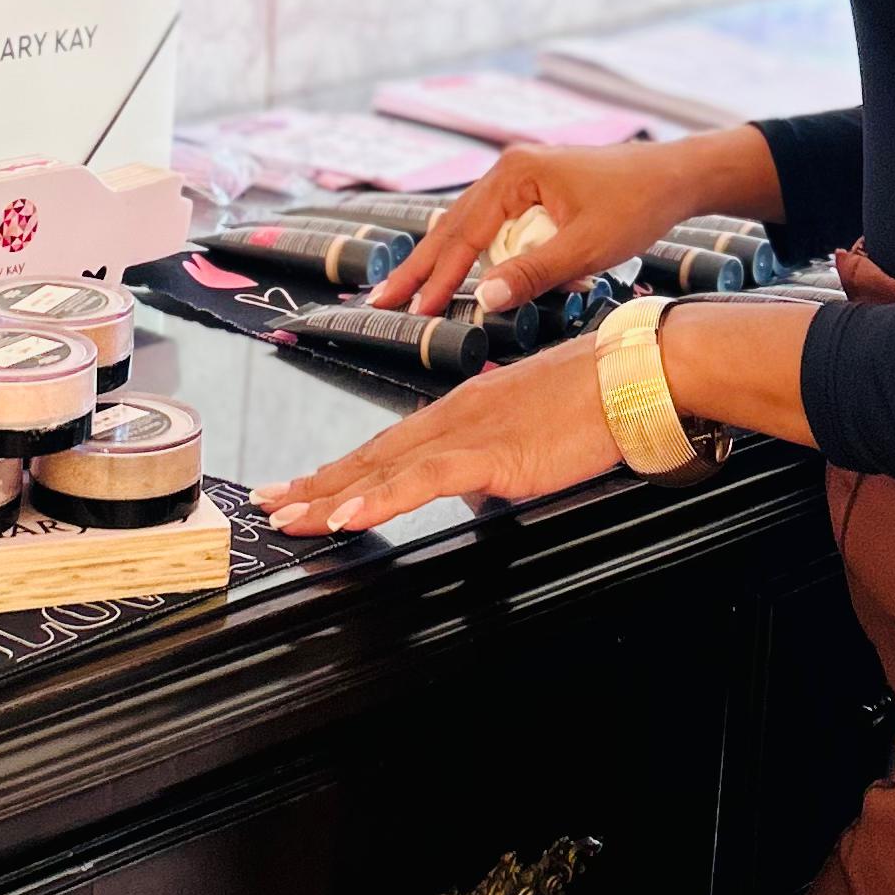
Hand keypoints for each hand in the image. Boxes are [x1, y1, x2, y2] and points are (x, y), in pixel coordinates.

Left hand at [253, 331, 620, 537]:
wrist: (625, 377)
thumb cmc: (587, 403)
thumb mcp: (524, 441)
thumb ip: (488, 467)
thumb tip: (467, 492)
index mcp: (457, 412)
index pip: (384, 448)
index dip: (338, 471)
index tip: (299, 488)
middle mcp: (449, 417)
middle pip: (368, 457)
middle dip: (315, 484)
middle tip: (268, 504)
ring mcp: (463, 432)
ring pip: (381, 468)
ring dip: (329, 495)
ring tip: (288, 517)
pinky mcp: (487, 452)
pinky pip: (420, 481)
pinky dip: (378, 498)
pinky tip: (348, 516)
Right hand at [375, 126, 772, 320]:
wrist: (677, 178)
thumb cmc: (638, 206)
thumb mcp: (586, 247)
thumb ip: (532, 273)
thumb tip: (481, 299)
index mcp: (515, 174)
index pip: (464, 234)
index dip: (436, 277)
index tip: (411, 310)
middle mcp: (510, 171)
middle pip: (454, 226)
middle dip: (420, 267)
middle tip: (380, 300)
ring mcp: (521, 179)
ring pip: (472, 228)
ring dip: (445, 263)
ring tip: (411, 295)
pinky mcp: (535, 192)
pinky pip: (496, 228)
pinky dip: (477, 254)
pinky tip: (462, 277)